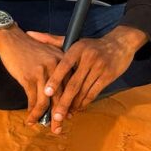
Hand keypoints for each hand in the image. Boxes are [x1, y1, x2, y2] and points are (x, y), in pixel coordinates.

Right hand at [0, 27, 68, 127]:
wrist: (12, 39)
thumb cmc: (30, 48)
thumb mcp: (49, 53)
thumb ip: (58, 70)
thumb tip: (59, 93)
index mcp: (63, 61)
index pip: (70, 86)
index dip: (69, 104)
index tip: (69, 116)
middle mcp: (55, 67)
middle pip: (61, 96)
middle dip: (60, 116)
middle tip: (59, 128)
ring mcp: (42, 73)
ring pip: (46, 101)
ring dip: (45, 117)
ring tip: (45, 128)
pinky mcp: (28, 77)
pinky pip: (32, 100)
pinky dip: (32, 112)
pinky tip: (31, 118)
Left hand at [25, 27, 143, 132]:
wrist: (121, 43)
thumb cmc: (92, 45)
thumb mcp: (73, 40)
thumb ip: (51, 40)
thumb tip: (30, 33)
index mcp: (77, 48)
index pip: (64, 65)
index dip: (55, 80)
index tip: (46, 92)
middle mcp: (88, 58)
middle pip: (74, 84)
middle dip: (63, 102)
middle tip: (55, 116)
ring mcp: (99, 67)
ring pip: (83, 91)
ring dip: (74, 105)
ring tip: (64, 115)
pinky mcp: (108, 76)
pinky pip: (94, 93)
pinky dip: (85, 102)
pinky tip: (77, 108)